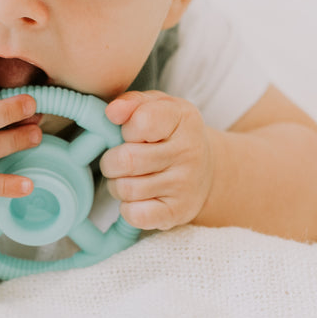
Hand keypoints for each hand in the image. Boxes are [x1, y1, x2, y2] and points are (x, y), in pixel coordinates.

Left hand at [99, 91, 214, 230]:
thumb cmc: (170, 133)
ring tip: (128, 177)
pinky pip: (135, 215)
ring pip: (126, 188)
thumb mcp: (156, 106)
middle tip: (119, 160)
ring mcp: (185, 185)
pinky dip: (127, 208)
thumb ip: (131, 102)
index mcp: (183, 119)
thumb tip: (112, 112)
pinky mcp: (178, 213)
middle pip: (126, 160)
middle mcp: (189, 152)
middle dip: (112, 161)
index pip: (141, 122)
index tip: (131, 133)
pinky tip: (137, 197)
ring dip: (117, 184)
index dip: (125, 129)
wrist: (205, 169)